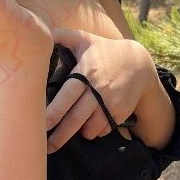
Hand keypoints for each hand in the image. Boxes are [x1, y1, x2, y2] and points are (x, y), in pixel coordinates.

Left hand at [45, 27, 156, 152]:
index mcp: (86, 72)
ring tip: (70, 130)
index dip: (55, 112)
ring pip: (91, 129)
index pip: (68, 95)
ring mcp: (111, 104)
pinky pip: (103, 130)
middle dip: (61, 135)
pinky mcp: (120, 113)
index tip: (42, 125)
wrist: (139, 64)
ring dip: (79, 133)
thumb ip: (61, 35)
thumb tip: (40, 31)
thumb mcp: (85, 39)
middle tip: (47, 148)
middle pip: (76, 119)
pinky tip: (89, 124)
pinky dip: (95, 131)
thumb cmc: (104, 51)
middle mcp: (99, 90)